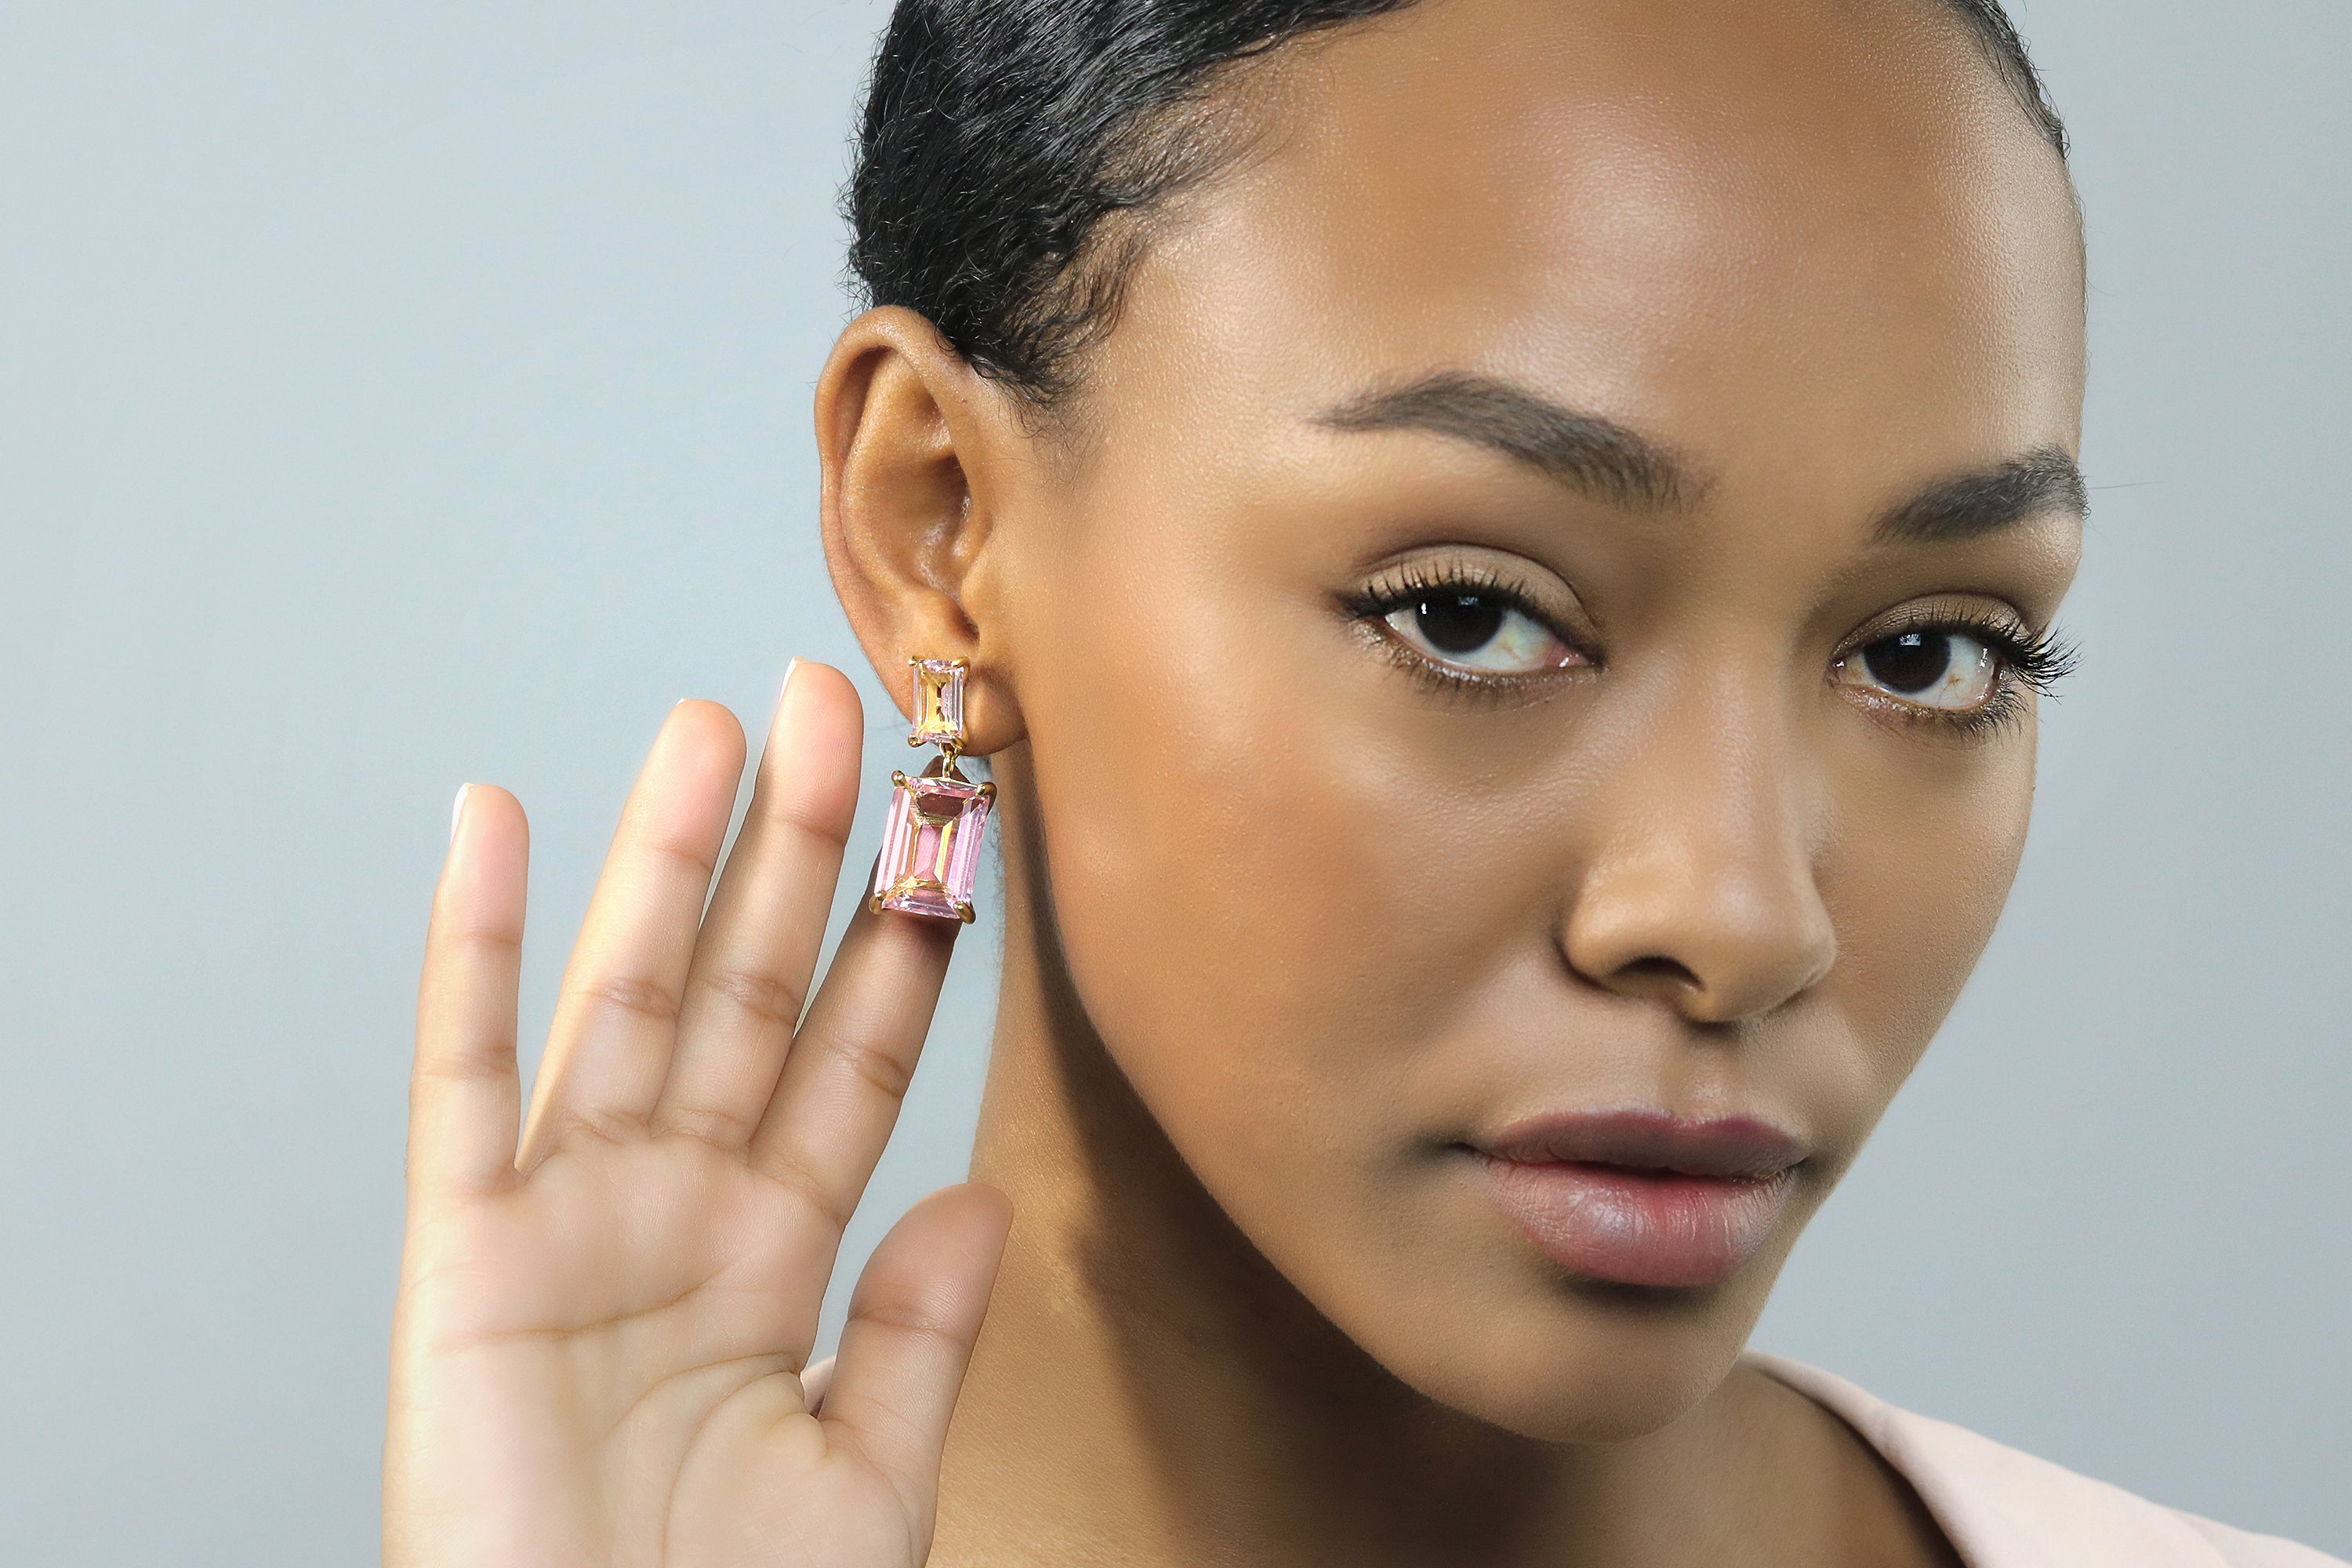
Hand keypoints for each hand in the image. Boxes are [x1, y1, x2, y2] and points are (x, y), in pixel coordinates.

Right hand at [384, 664, 1009, 1566]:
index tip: (951, 827)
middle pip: (756, 987)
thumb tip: (979, 1194)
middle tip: (842, 704)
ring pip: (630, 991)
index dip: (902, 938)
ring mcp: (570, 1214)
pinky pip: (463, 1072)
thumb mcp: (864, 1479)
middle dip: (803, 846)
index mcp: (779, 1256)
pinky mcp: (462, 1249)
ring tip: (714, 725)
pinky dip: (470, 947)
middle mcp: (679, 1208)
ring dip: (668, 854)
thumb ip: (918, 1332)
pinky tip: (491, 826)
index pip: (859, 1059)